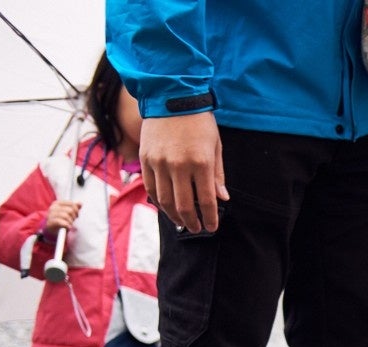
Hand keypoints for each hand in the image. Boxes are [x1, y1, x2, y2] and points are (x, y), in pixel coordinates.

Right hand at [44, 200, 80, 234]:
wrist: (51, 228)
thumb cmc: (61, 219)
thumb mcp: (68, 212)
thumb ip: (74, 207)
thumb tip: (80, 203)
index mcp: (57, 203)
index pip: (71, 204)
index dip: (76, 210)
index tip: (76, 215)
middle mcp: (53, 207)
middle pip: (70, 210)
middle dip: (74, 216)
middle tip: (72, 220)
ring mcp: (51, 214)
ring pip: (66, 216)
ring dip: (70, 221)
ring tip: (70, 224)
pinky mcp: (50, 222)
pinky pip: (61, 222)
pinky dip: (67, 225)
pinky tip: (68, 227)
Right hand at [140, 112, 228, 232]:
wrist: (172, 97)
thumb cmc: (199, 122)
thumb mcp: (216, 146)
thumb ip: (217, 175)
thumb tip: (222, 199)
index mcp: (201, 163)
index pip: (206, 201)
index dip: (210, 218)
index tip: (212, 227)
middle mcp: (178, 165)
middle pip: (184, 205)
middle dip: (192, 222)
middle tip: (196, 229)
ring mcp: (159, 162)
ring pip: (165, 200)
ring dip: (174, 216)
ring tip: (181, 222)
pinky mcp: (145, 158)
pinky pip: (150, 187)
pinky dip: (158, 201)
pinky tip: (166, 207)